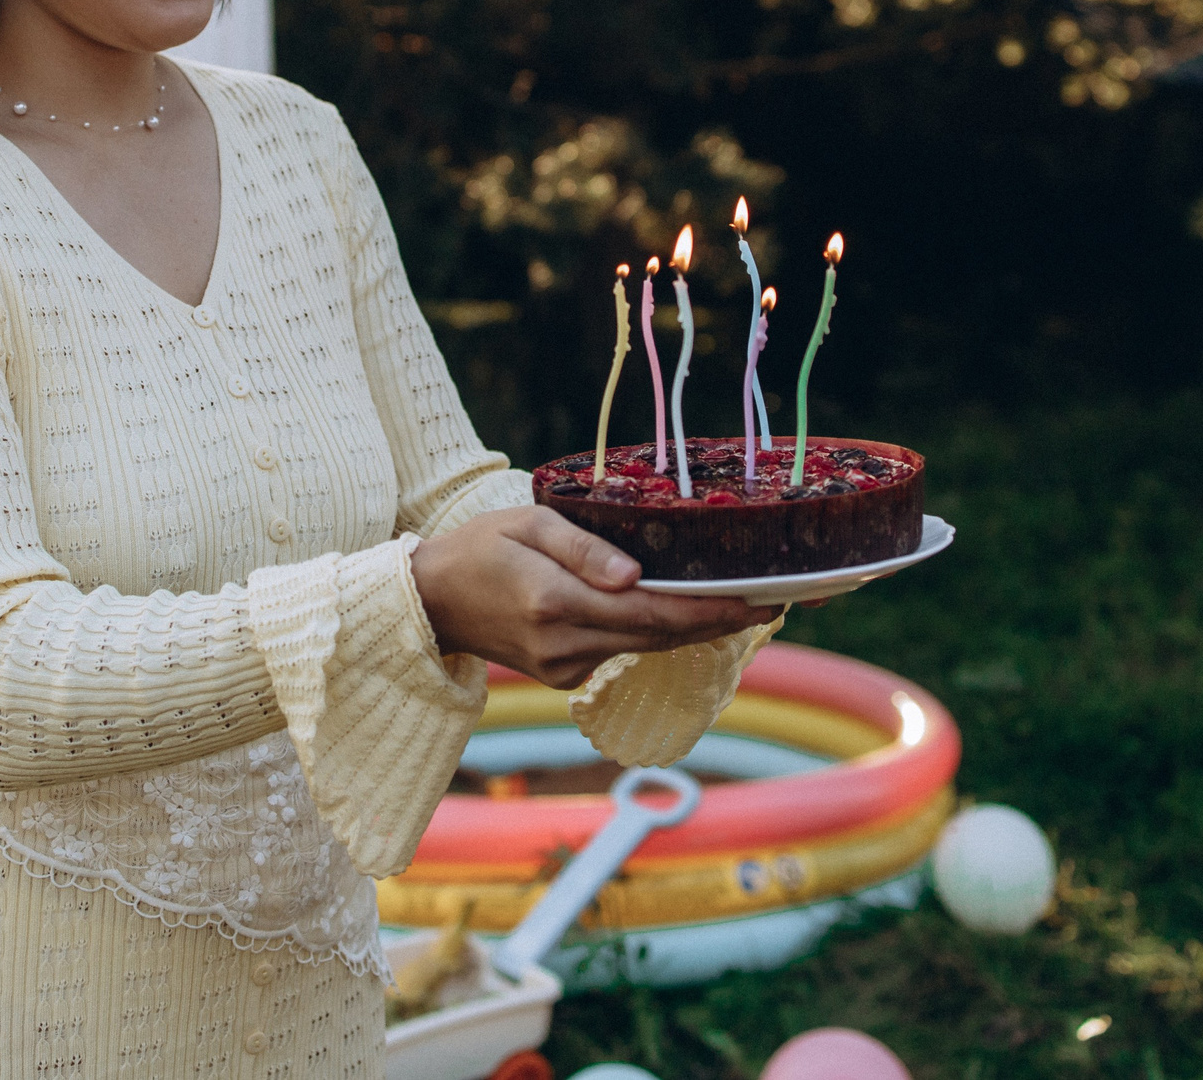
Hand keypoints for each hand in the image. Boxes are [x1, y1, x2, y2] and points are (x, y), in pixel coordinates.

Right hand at [410, 505, 777, 690]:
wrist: (430, 602)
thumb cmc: (479, 547)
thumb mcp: (526, 525)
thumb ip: (582, 549)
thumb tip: (637, 576)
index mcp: (553, 601)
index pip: (650, 613)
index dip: (710, 612)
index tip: (760, 603)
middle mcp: (562, 644)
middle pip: (658, 637)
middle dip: (716, 621)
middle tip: (771, 602)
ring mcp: (562, 668)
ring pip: (643, 648)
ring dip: (691, 630)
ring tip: (740, 605)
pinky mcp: (561, 677)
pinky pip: (620, 651)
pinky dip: (653, 634)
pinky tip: (679, 615)